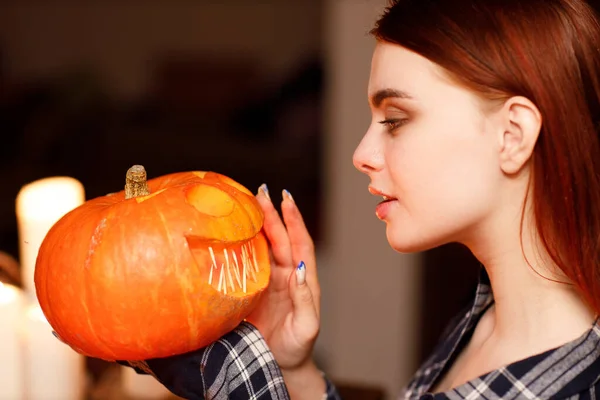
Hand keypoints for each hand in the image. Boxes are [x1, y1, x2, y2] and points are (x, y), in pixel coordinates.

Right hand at [246, 185, 320, 371]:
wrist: (280, 365)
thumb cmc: (298, 347)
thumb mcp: (307, 325)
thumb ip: (305, 299)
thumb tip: (298, 270)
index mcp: (302, 280)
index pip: (300, 243)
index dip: (294, 220)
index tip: (286, 198)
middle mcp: (286, 275)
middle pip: (280, 238)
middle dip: (272, 214)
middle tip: (260, 191)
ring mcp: (269, 281)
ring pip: (264, 246)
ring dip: (258, 225)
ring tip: (248, 203)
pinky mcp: (252, 289)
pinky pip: (247, 263)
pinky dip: (242, 246)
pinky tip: (233, 233)